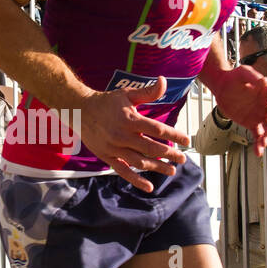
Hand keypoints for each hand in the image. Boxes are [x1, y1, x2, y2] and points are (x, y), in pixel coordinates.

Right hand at [75, 79, 189, 191]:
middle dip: (169, 154)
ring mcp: (114, 148)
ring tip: (172, 170)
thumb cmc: (107, 102)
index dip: (174, 135)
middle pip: (151, 148)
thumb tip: (164, 81)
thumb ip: (148, 92)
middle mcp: (122, 135)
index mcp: (129, 119)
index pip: (157, 129)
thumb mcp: (127, 94)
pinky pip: (123, 171)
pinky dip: (136, 180)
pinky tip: (149, 187)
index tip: (186, 140)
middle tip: (182, 159)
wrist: (79, 110)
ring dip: (157, 167)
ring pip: (139, 162)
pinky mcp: (107, 156)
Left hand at [210, 65, 266, 154]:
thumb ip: (253, 77)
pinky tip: (258, 152)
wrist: (221, 86)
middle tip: (266, 135)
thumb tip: (265, 81)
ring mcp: (260, 115)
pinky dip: (258, 144)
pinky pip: (257, 135)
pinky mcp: (251, 123)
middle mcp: (266, 105)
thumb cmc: (233, 76)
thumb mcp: (243, 73)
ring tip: (262, 145)